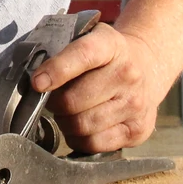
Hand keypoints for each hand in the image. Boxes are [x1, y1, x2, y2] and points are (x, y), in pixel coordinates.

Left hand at [31, 23, 177, 153]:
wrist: (147, 67)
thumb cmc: (106, 57)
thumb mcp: (88, 39)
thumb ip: (61, 53)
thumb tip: (35, 83)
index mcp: (110, 44)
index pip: (82, 55)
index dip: (56, 70)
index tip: (37, 83)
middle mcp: (128, 74)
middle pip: (73, 101)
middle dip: (55, 104)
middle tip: (54, 100)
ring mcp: (135, 104)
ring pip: (81, 125)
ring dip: (65, 122)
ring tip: (69, 113)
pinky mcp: (138, 130)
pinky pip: (94, 144)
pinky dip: (79, 139)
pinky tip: (81, 127)